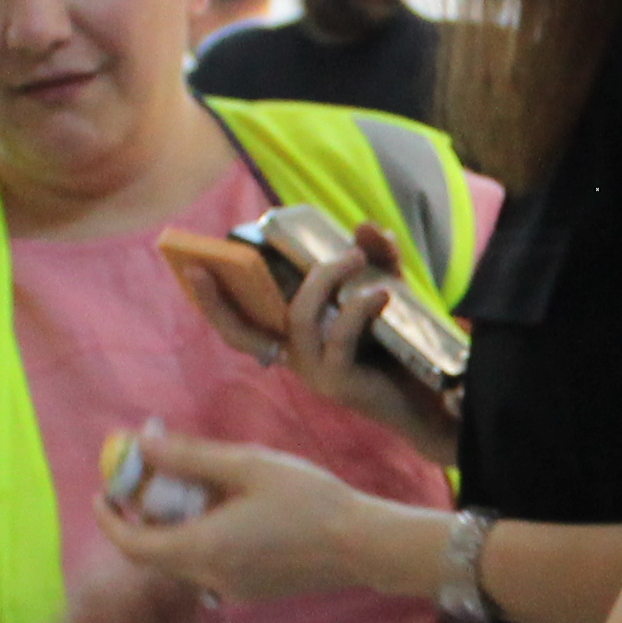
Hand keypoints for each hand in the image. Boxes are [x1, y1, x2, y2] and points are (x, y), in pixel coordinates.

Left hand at [96, 431, 416, 606]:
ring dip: (172, 527)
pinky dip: (199, 538)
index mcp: (204, 547)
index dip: (109, 518)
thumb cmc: (308, 499)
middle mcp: (210, 577)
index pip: (133, 544)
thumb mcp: (246, 464)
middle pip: (153, 553)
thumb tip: (141, 442)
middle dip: (141, 516)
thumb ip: (189, 456)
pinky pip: (207, 565)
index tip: (103, 491)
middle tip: (145, 481)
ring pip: (180, 559)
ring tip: (191, 488)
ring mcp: (231, 589)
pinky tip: (225, 510)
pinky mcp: (250, 591)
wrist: (361, 545)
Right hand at [187, 221, 454, 462]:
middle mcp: (294, 358)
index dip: (212, 300)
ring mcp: (314, 372)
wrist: (430, 397)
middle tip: (211, 258)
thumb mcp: (385, 291)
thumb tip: (364, 226)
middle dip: (217, 299)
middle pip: (241, 333)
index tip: (191, 265)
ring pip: (300, 318)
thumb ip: (377, 258)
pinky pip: (339, 338)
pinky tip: (382, 292)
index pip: (241, 323)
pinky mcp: (339, 381)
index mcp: (292, 339)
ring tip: (355, 257)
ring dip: (325, 279)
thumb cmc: (399, 345)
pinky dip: (358, 308)